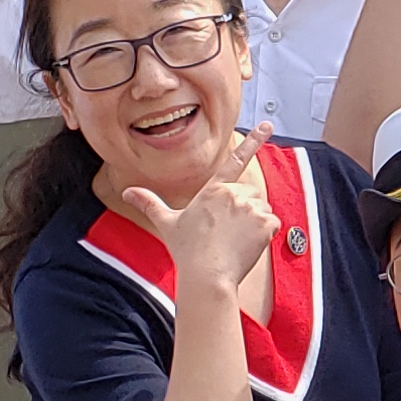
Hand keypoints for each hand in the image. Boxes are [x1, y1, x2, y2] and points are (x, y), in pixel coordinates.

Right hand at [113, 124, 280, 301]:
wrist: (206, 275)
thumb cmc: (187, 251)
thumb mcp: (166, 223)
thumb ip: (149, 203)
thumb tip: (127, 191)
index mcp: (212, 190)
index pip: (234, 160)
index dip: (253, 140)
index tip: (267, 125)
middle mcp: (232, 194)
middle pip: (251, 194)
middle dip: (245, 210)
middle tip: (228, 231)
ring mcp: (250, 208)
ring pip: (263, 209)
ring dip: (256, 222)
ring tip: (235, 240)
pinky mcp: (264, 223)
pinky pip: (273, 223)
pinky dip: (266, 234)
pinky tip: (248, 244)